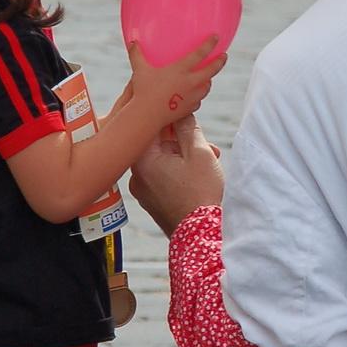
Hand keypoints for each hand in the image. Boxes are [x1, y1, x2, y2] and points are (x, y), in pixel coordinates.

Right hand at [126, 38, 226, 127]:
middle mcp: (190, 82)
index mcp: (181, 70)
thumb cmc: (143, 91)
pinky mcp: (189, 108)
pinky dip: (198, 96)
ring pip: (206, 87)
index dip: (210, 44)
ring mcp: (191, 97)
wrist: (147, 115)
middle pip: (211, 70)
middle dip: (220, 62)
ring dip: (209, 80)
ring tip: (208, 77)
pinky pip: (198, 101)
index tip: (217, 38)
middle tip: (224, 56)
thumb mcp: (139, 70)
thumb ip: (137, 55)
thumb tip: (132, 42)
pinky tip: (195, 95)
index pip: (200, 54)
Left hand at [129, 115, 224, 236]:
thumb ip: (187, 126)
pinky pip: (163, 177)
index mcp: (142, 161)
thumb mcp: (199, 152)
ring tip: (210, 158)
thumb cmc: (201, 194)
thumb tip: (180, 112)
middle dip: (181, 138)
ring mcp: (143, 192)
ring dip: (184, 155)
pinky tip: (201, 173)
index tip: (185, 111)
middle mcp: (136, 176)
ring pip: (163, 160)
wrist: (203, 235)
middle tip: (204, 139)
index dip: (169, 115)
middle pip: (157, 143)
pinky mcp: (153, 203)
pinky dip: (179, 171)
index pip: (149, 125)